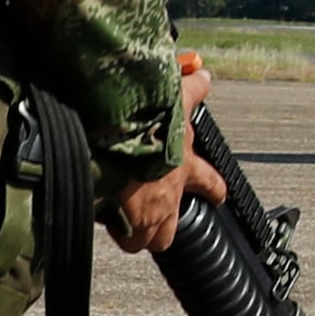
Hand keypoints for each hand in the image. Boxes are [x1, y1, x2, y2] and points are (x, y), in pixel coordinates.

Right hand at [107, 56, 228, 252]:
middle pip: (171, 229)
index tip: (217, 196)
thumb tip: (203, 76)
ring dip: (134, 233)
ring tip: (118, 224)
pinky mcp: (122, 221)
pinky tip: (96, 215)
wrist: (118, 133)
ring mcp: (146, 213)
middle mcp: (168, 195)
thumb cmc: (149, 116)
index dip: (213, 190)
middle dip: (163, 228)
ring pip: (145, 239)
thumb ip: (191, 89)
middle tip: (153, 223)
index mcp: (185, 165)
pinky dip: (108, 227)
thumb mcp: (177, 97)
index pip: (210, 183)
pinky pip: (116, 234)